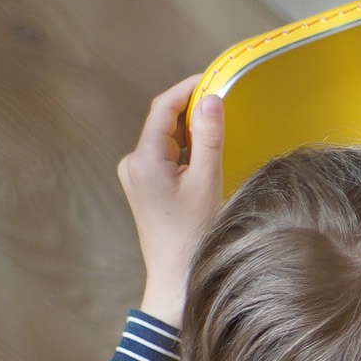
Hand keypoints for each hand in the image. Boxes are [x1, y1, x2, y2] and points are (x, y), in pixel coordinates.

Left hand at [117, 76, 224, 326]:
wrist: (178, 282)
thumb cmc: (193, 238)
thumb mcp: (207, 183)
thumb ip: (210, 138)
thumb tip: (212, 99)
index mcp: (143, 160)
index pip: (163, 109)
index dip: (188, 89)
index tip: (215, 78)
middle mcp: (134, 165)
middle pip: (165, 124)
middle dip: (193, 112)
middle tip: (226, 104)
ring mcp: (138, 179)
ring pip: (169, 142)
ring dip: (193, 134)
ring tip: (222, 134)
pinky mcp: (147, 191)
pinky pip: (169, 160)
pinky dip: (189, 153)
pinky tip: (209, 161)